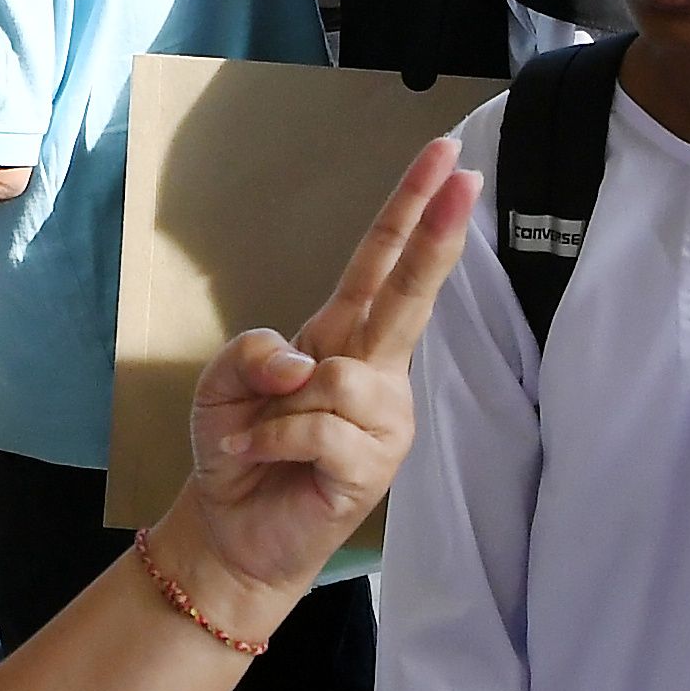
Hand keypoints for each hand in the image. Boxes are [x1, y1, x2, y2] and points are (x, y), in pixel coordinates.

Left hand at [176, 136, 477, 622]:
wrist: (231, 531)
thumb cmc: (238, 449)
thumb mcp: (221, 384)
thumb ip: (252, 351)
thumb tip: (302, 363)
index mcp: (342, 336)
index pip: (382, 262)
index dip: (412, 209)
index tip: (448, 159)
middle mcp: (375, 370)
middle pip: (410, 293)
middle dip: (435, 235)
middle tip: (468, 179)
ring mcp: (382, 419)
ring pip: (340, 379)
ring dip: (281, 407)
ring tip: (257, 434)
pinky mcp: (373, 467)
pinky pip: (322, 430)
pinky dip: (274, 439)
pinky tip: (256, 456)